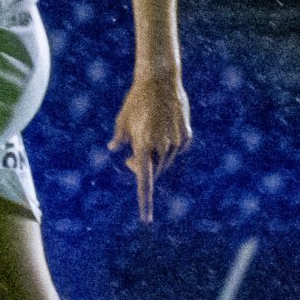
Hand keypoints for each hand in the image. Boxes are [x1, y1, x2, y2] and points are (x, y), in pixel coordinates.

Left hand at [109, 71, 190, 222]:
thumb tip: (114, 149)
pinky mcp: (185, 136)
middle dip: (141, 169)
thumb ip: (120, 138)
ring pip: (164, 162)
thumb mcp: (122, 119)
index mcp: (142, 146)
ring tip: (147, 134)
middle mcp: (161, 147)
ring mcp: (176, 142)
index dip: (144, 202)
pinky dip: (168, 147)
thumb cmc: (136, 100)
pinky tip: (162, 129)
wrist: (160, 80)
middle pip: (152, 171)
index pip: (143, 181)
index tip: (146, 219)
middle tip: (130, 158)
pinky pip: (175, 150)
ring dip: (154, 158)